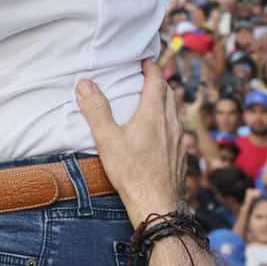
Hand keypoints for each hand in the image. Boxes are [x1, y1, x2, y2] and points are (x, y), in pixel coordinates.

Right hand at [73, 61, 184, 224]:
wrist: (158, 205)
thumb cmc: (132, 172)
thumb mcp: (107, 139)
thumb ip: (96, 110)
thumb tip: (85, 84)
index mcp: (154, 115)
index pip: (156, 83)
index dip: (152, 69)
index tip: (146, 60)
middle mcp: (171, 124)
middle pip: (170, 95)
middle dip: (160, 83)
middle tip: (150, 77)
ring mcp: (179, 141)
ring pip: (175, 113)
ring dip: (166, 102)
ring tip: (155, 102)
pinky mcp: (181, 156)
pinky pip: (178, 131)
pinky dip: (169, 122)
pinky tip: (162, 133)